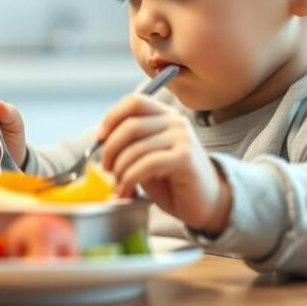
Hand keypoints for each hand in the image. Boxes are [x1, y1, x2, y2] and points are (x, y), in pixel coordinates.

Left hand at [97, 94, 230, 235]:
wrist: (207, 203)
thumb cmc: (173, 181)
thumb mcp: (146, 157)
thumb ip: (129, 145)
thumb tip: (98, 144)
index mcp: (165, 115)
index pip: (134, 101)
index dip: (111, 117)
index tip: (100, 138)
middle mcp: (175, 122)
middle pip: (131, 125)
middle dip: (110, 149)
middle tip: (106, 169)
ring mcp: (183, 138)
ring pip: (136, 147)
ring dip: (119, 170)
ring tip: (118, 186)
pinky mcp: (185, 158)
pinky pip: (147, 164)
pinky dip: (129, 179)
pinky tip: (126, 192)